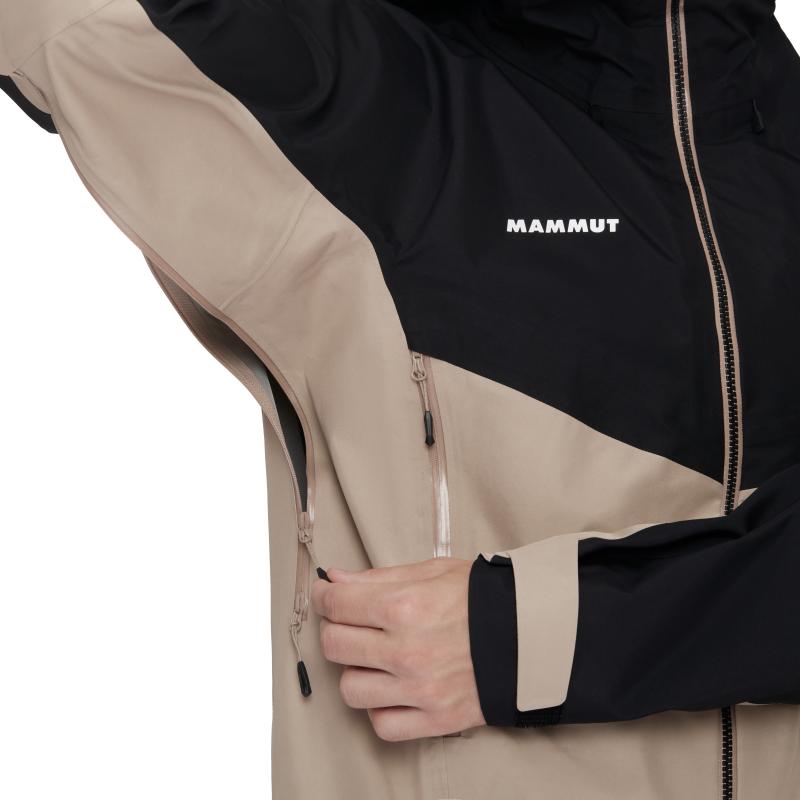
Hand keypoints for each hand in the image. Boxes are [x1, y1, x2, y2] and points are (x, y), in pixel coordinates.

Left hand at [311, 557, 485, 741]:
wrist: (533, 633)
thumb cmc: (483, 598)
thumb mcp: (432, 572)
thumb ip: (379, 577)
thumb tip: (335, 580)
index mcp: (404, 607)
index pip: (336, 604)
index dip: (324, 596)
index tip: (327, 595)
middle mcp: (407, 651)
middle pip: (335, 646)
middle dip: (336, 629)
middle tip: (350, 622)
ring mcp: (420, 690)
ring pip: (351, 689)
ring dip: (356, 671)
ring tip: (374, 658)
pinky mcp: (435, 719)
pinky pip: (382, 725)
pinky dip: (380, 708)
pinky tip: (392, 688)